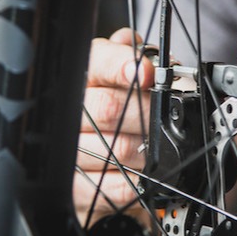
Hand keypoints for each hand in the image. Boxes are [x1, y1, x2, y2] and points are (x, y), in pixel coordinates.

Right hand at [74, 28, 154, 225]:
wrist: (96, 163)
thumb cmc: (115, 113)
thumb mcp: (124, 76)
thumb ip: (132, 57)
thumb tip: (138, 47)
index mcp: (83, 78)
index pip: (95, 62)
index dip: (122, 66)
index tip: (147, 73)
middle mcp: (69, 113)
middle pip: (108, 108)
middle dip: (147, 113)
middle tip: (167, 116)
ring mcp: (69, 152)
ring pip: (117, 149)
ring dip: (148, 150)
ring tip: (160, 145)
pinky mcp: (77, 188)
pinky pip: (116, 186)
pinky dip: (139, 180)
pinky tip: (146, 172)